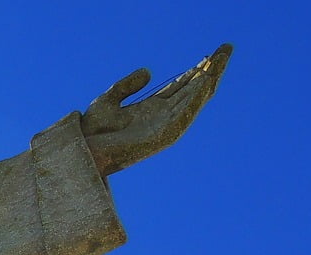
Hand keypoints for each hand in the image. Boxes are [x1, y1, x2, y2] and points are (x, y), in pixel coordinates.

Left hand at [82, 43, 230, 174]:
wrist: (84, 150)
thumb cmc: (93, 130)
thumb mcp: (109, 100)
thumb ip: (126, 86)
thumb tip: (148, 71)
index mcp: (152, 108)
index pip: (182, 85)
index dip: (197, 70)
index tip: (210, 54)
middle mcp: (162, 116)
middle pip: (193, 89)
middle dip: (210, 70)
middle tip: (226, 49)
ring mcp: (165, 126)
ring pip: (194, 100)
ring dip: (208, 80)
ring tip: (220, 60)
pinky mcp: (163, 136)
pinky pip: (184, 114)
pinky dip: (196, 98)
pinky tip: (205, 82)